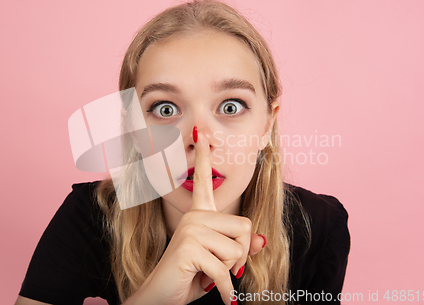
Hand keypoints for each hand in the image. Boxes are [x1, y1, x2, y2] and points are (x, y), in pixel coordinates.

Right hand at [124, 129, 265, 304]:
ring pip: (237, 249)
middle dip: (241, 256)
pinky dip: (226, 289)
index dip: (204, 158)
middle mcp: (194, 216)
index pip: (203, 181)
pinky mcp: (188, 247)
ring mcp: (190, 229)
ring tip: (210, 276)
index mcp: (199, 215)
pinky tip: (219, 295)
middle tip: (223, 270)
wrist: (160, 300)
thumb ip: (240, 249)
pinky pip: (225, 270)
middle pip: (244, 227)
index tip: (201, 134)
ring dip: (231, 272)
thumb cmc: (190, 278)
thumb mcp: (221, 263)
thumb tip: (263, 238)